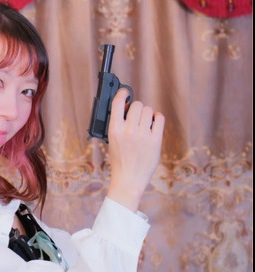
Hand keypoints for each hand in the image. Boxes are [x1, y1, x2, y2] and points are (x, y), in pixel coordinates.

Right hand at [106, 89, 164, 211]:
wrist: (128, 179)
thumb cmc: (120, 161)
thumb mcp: (112, 142)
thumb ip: (118, 125)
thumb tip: (127, 108)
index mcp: (114, 130)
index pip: (117, 103)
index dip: (122, 94)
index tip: (125, 92)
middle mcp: (128, 130)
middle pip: (137, 105)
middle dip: (136, 108)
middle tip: (135, 115)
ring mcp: (142, 135)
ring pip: (148, 110)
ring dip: (146, 113)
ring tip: (144, 122)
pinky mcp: (155, 140)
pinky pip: (159, 118)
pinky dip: (156, 118)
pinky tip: (153, 123)